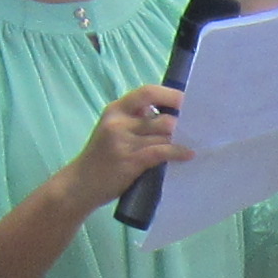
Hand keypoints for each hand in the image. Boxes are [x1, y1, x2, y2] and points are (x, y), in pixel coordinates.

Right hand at [63, 84, 184, 205]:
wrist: (80, 184)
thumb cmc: (102, 158)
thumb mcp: (113, 130)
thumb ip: (135, 121)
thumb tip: (169, 115)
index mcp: (115, 110)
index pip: (147, 92)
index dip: (170, 95)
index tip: (187, 101)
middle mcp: (118, 122)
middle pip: (161, 116)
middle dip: (181, 123)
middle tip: (197, 128)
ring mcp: (123, 141)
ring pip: (164, 134)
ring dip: (181, 139)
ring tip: (194, 141)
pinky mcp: (130, 160)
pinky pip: (161, 151)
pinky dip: (178, 152)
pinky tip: (188, 154)